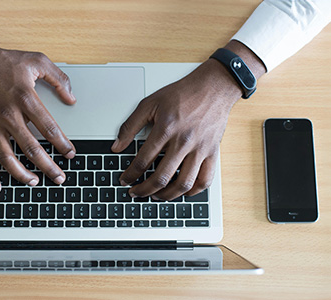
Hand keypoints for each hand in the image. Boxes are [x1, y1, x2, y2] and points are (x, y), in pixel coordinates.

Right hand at [0, 21, 75, 192]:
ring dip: (21, 174)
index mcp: (25, 98)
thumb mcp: (36, 60)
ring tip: (35, 183)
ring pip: (8, 157)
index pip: (49, 128)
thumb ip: (58, 78)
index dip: (62, 143)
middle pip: (31, 148)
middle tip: (60, 178)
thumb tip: (71, 98)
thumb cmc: (4, 61)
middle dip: (48, 166)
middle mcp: (8, 115)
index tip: (70, 154)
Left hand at [113, 41, 264, 200]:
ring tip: (156, 196)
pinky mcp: (212, 153)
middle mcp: (183, 141)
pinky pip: (205, 180)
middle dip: (144, 190)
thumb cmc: (183, 94)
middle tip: (135, 193)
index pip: (143, 160)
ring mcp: (200, 149)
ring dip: (167, 195)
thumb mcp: (150, 103)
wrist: (213, 87)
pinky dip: (193, 191)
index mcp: (166, 129)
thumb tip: (116, 146)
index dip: (130, 175)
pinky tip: (182, 192)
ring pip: (183, 184)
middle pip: (161, 177)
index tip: (124, 180)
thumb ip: (130, 125)